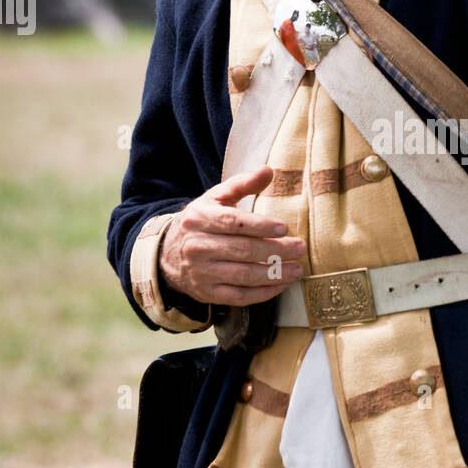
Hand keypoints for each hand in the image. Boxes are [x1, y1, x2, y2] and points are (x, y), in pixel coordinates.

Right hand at [159, 166, 305, 305]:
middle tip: (300, 248)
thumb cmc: (202, 222)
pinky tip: (281, 285)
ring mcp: (201, 273)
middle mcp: (197, 247)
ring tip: (297, 269)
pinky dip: (263, 293)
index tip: (284, 228)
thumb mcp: (216, 199)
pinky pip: (239, 296)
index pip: (233, 223)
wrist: (167, 253)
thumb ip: (242, 185)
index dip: (260, 226)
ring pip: (243, 275)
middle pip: (242, 250)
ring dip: (274, 274)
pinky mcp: (207, 293)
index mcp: (200, 219)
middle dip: (276, 250)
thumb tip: (268, 170)